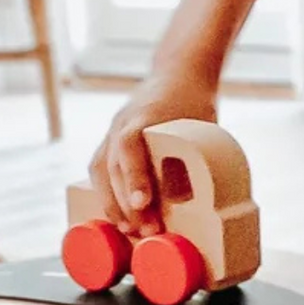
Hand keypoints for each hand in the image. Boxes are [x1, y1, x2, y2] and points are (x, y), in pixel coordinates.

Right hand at [86, 71, 220, 237]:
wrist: (178, 74)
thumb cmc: (194, 104)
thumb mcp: (202, 127)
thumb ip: (196, 158)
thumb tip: (204, 206)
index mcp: (144, 116)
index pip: (130, 145)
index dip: (134, 176)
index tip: (142, 204)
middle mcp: (122, 123)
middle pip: (113, 165)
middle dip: (125, 202)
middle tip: (144, 230)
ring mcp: (112, 131)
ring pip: (100, 169)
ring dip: (110, 202)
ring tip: (127, 230)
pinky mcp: (110, 140)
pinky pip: (99, 168)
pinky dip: (105, 193)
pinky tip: (116, 216)